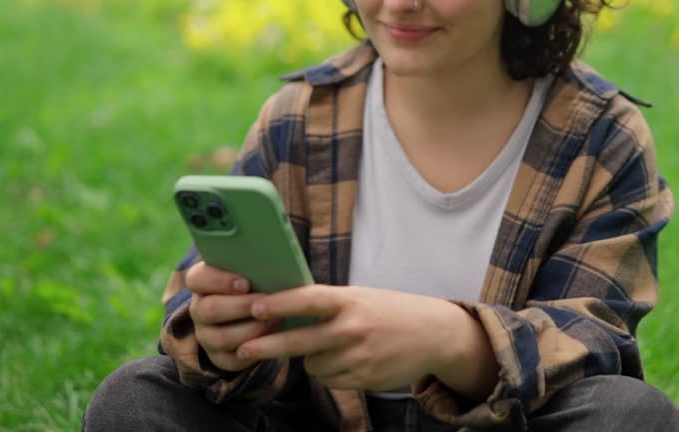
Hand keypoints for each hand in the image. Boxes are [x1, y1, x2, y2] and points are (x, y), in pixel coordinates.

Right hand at [185, 262, 277, 372]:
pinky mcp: (220, 357)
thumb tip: (272, 258)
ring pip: (220, 337)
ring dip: (250, 329)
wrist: (256, 315)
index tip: (245, 283)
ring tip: (275, 320)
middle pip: (210, 309)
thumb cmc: (255, 284)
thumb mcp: (251, 271)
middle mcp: (199, 310)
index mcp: (202, 283)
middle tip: (267, 301)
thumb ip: (253, 265)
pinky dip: (252, 351)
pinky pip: (231, 359)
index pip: (196, 278)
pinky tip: (270, 341)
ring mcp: (207, 336)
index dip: (219, 280)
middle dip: (241, 306)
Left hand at [234, 285, 477, 391]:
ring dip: (310, 359)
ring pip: (313, 364)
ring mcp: (358, 356)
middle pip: (299, 340)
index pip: (307, 299)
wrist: (435, 334)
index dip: (279, 303)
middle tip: (244, 347)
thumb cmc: (391, 311)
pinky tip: (344, 360)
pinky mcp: (364, 378)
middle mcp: (352, 328)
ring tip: (328, 347)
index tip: (254, 305)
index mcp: (350, 301)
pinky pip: (330, 379)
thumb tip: (286, 310)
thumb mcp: (361, 298)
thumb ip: (329, 304)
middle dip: (268, 345)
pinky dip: (328, 372)